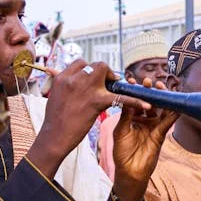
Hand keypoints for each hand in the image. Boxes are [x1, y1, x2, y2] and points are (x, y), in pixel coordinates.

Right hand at [29, 60, 149, 176]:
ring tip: (115, 89)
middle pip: (95, 65)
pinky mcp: (96, 101)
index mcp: (62, 77)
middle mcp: (73, 78)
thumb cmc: (55, 120)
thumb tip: (62, 75)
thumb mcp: (54, 95)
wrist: (54, 136)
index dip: (89, 70)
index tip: (94, 79)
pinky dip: (134, 100)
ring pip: (105, 70)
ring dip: (113, 79)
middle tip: (108, 84)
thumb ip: (62, 83)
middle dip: (104, 72)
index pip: (80, 63)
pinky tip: (146, 104)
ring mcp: (85, 88)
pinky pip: (120, 97)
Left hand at [112, 77, 179, 200]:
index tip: (133, 81)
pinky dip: (173, 113)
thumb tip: (130, 98)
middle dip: (150, 91)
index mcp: (131, 118)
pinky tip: (175, 104)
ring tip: (161, 88)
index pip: (135, 101)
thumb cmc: (121, 153)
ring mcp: (153, 126)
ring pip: (160, 109)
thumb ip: (126, 115)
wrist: (129, 171)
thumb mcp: (121, 131)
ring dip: (162, 98)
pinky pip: (168, 121)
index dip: (136, 91)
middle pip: (150, 102)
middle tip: (148, 82)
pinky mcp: (161, 134)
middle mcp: (143, 120)